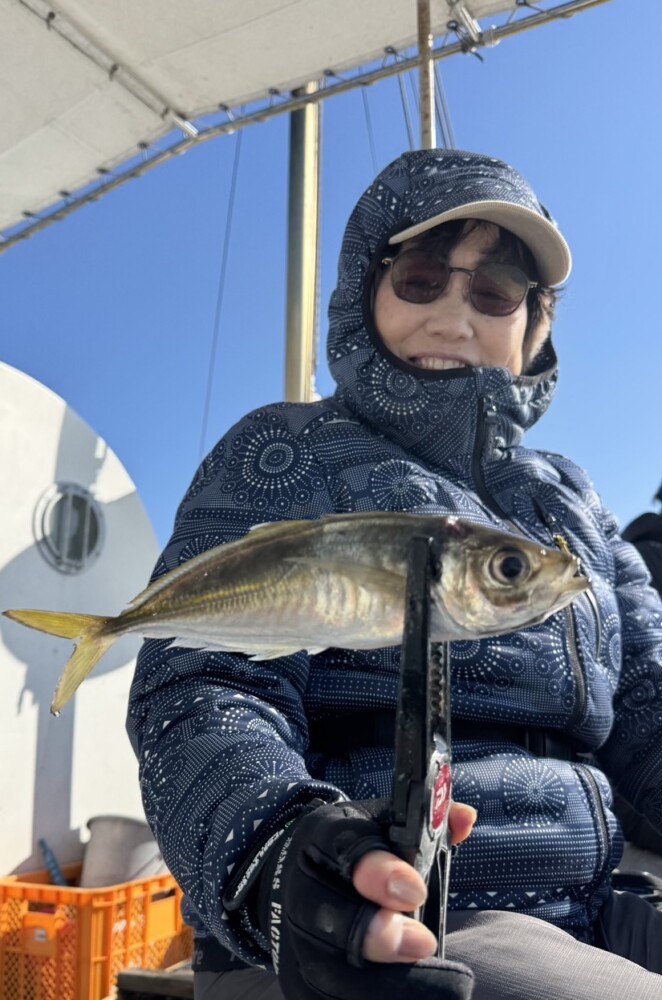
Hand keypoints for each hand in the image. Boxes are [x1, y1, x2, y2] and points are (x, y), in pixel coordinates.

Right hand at [256, 798, 475, 999]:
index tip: (417, 893)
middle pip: (331, 915)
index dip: (381, 874)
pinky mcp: (298, 971)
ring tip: (422, 977)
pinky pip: (323, 994)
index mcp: (327, 837)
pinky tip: (400, 993)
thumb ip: (428, 820)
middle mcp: (304, 883)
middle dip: (375, 934)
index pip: (348, 851)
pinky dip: (360, 996)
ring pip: (325, 964)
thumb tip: (464, 819)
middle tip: (423, 943)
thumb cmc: (355, 845)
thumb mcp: (384, 821)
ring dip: (375, 976)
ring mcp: (295, 931)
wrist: (299, 870)